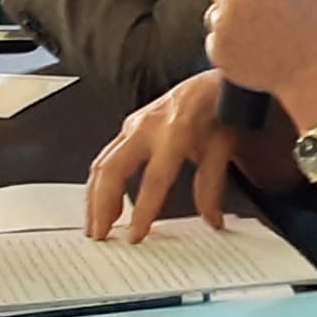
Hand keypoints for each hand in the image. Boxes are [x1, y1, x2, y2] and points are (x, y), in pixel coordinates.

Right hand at [84, 70, 233, 241]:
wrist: (211, 82)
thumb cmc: (218, 109)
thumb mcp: (222, 148)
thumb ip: (212, 186)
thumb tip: (211, 219)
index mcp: (174, 134)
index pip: (154, 180)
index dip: (143, 210)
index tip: (136, 234)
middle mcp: (148, 128)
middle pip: (113, 171)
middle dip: (102, 206)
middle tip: (101, 234)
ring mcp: (134, 125)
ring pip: (102, 164)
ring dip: (95, 197)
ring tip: (96, 224)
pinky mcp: (128, 126)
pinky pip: (106, 156)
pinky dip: (99, 182)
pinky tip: (101, 200)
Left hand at [205, 0, 316, 109]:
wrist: (309, 77)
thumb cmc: (315, 33)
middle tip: (258, 5)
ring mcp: (221, 27)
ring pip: (214, 12)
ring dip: (229, 17)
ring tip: (257, 30)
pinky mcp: (216, 50)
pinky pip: (215, 38)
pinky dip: (229, 41)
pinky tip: (253, 47)